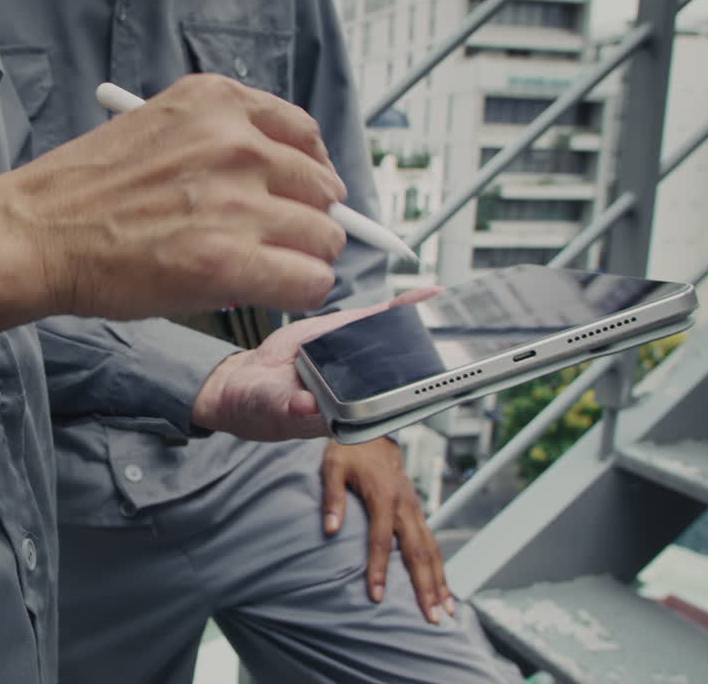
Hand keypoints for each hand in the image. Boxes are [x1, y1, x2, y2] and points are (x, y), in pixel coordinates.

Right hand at [0, 74, 347, 333]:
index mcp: (218, 102)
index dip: (306, 172)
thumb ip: (223, 141)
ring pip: (324, 238)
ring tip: (266, 269)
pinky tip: (272, 292)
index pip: (304, 133)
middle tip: (274, 241)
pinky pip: (311, 281)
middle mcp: (236, 143)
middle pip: (322, 187)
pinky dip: (299, 291)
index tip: (297, 195)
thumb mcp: (161, 128)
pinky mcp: (230, 262)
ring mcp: (237, 203)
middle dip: (306, 218)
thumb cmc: (87, 191)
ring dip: (303, 258)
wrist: (36, 233)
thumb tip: (287, 179)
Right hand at [190, 287, 439, 440]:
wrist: (246, 381)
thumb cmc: (262, 404)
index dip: (420, 393)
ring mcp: (356, 359)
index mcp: (350, 411)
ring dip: (425, 330)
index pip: (393, 404)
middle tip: (460, 341)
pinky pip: (378, 319)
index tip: (444, 383)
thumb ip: (288, 407)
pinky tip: (427, 295)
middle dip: (433, 357)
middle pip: (405, 372)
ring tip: (452, 314)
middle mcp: (360, 387)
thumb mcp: (271, 408)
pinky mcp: (346, 333)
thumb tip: (305, 407)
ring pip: (397, 344)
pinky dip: (403, 307)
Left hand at [322, 436, 455, 624]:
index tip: (376, 596)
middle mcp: (405, 505)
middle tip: (430, 617)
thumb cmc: (349, 449)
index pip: (381, 540)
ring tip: (445, 611)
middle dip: (425, 586)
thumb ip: (332, 497)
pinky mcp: (417, 512)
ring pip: (432, 550)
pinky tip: (444, 588)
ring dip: (439, 582)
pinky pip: (433, 543)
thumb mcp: (332, 466)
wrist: (371, 429)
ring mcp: (415, 509)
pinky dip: (440, 567)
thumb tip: (329, 529)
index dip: (378, 569)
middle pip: (418, 552)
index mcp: (383, 496)